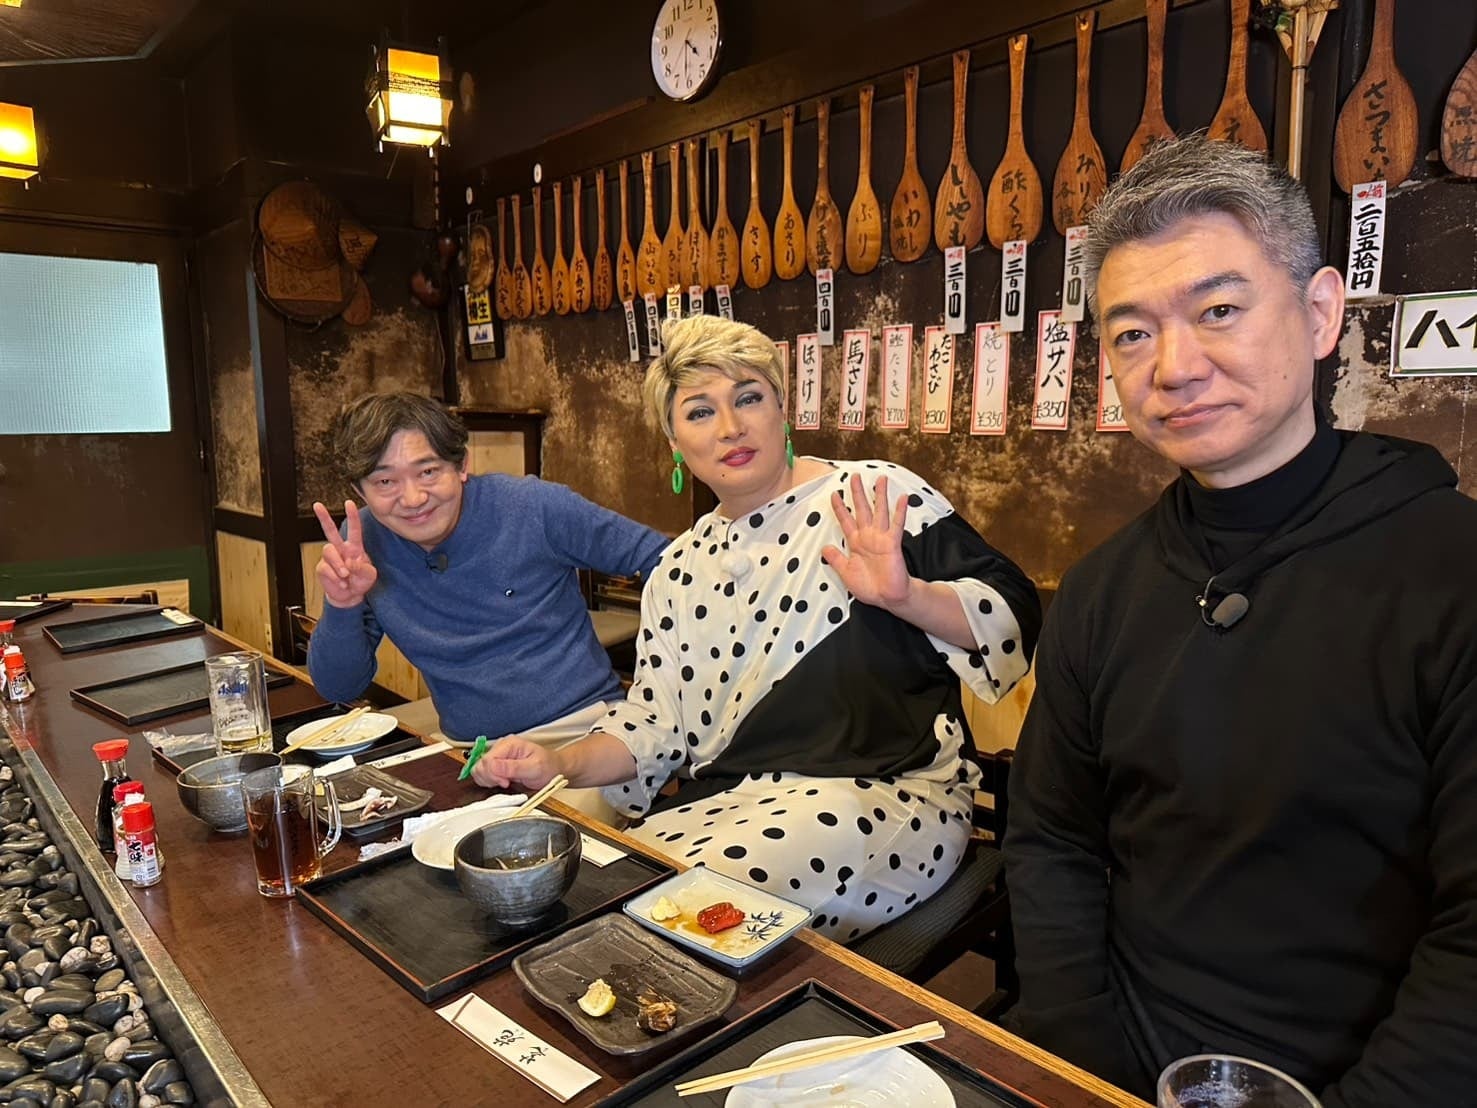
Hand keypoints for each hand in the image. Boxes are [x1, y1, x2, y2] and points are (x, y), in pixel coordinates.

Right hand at [313, 500, 378, 608]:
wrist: (349, 596)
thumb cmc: (360, 582)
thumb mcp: (369, 575)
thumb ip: (363, 568)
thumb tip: (350, 562)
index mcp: (354, 548)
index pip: (354, 529)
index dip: (352, 516)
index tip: (349, 503)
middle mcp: (340, 549)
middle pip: (330, 531)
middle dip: (323, 517)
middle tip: (317, 505)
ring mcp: (330, 558)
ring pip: (329, 551)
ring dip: (338, 565)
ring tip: (346, 576)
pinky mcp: (322, 568)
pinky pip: (326, 569)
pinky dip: (336, 578)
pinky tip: (342, 583)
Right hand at [471, 736, 561, 790]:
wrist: (553, 768)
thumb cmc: (548, 766)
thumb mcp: (534, 768)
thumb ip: (513, 768)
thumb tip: (493, 767)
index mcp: (509, 744)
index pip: (487, 760)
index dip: (493, 775)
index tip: (506, 782)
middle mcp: (501, 747)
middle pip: (480, 765)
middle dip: (490, 778)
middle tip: (506, 783)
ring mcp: (498, 755)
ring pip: (479, 770)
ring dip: (488, 780)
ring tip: (505, 782)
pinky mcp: (496, 764)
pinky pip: (483, 774)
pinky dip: (489, 781)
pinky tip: (501, 782)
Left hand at [821, 474, 913, 609]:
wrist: (887, 597)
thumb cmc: (869, 586)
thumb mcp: (845, 572)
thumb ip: (835, 559)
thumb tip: (823, 548)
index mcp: (855, 542)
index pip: (845, 520)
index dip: (839, 507)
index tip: (834, 494)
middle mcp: (868, 536)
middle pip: (862, 509)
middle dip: (858, 493)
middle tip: (854, 477)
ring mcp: (881, 538)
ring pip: (879, 511)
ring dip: (880, 495)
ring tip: (881, 479)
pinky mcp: (893, 543)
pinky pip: (896, 524)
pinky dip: (899, 511)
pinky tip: (902, 498)